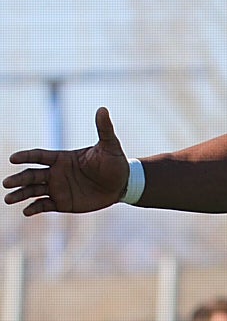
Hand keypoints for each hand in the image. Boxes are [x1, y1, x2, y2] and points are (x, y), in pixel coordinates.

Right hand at [4, 107, 129, 215]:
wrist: (122, 184)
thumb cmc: (114, 163)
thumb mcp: (110, 145)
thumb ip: (104, 128)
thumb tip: (103, 108)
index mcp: (62, 158)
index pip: (39, 156)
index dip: (26, 156)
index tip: (13, 159)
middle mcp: (55, 172)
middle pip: (31, 174)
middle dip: (19, 179)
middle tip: (6, 183)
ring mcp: (57, 188)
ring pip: (33, 191)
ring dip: (20, 194)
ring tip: (8, 199)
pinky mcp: (62, 203)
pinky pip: (44, 206)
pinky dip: (34, 208)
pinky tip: (27, 211)